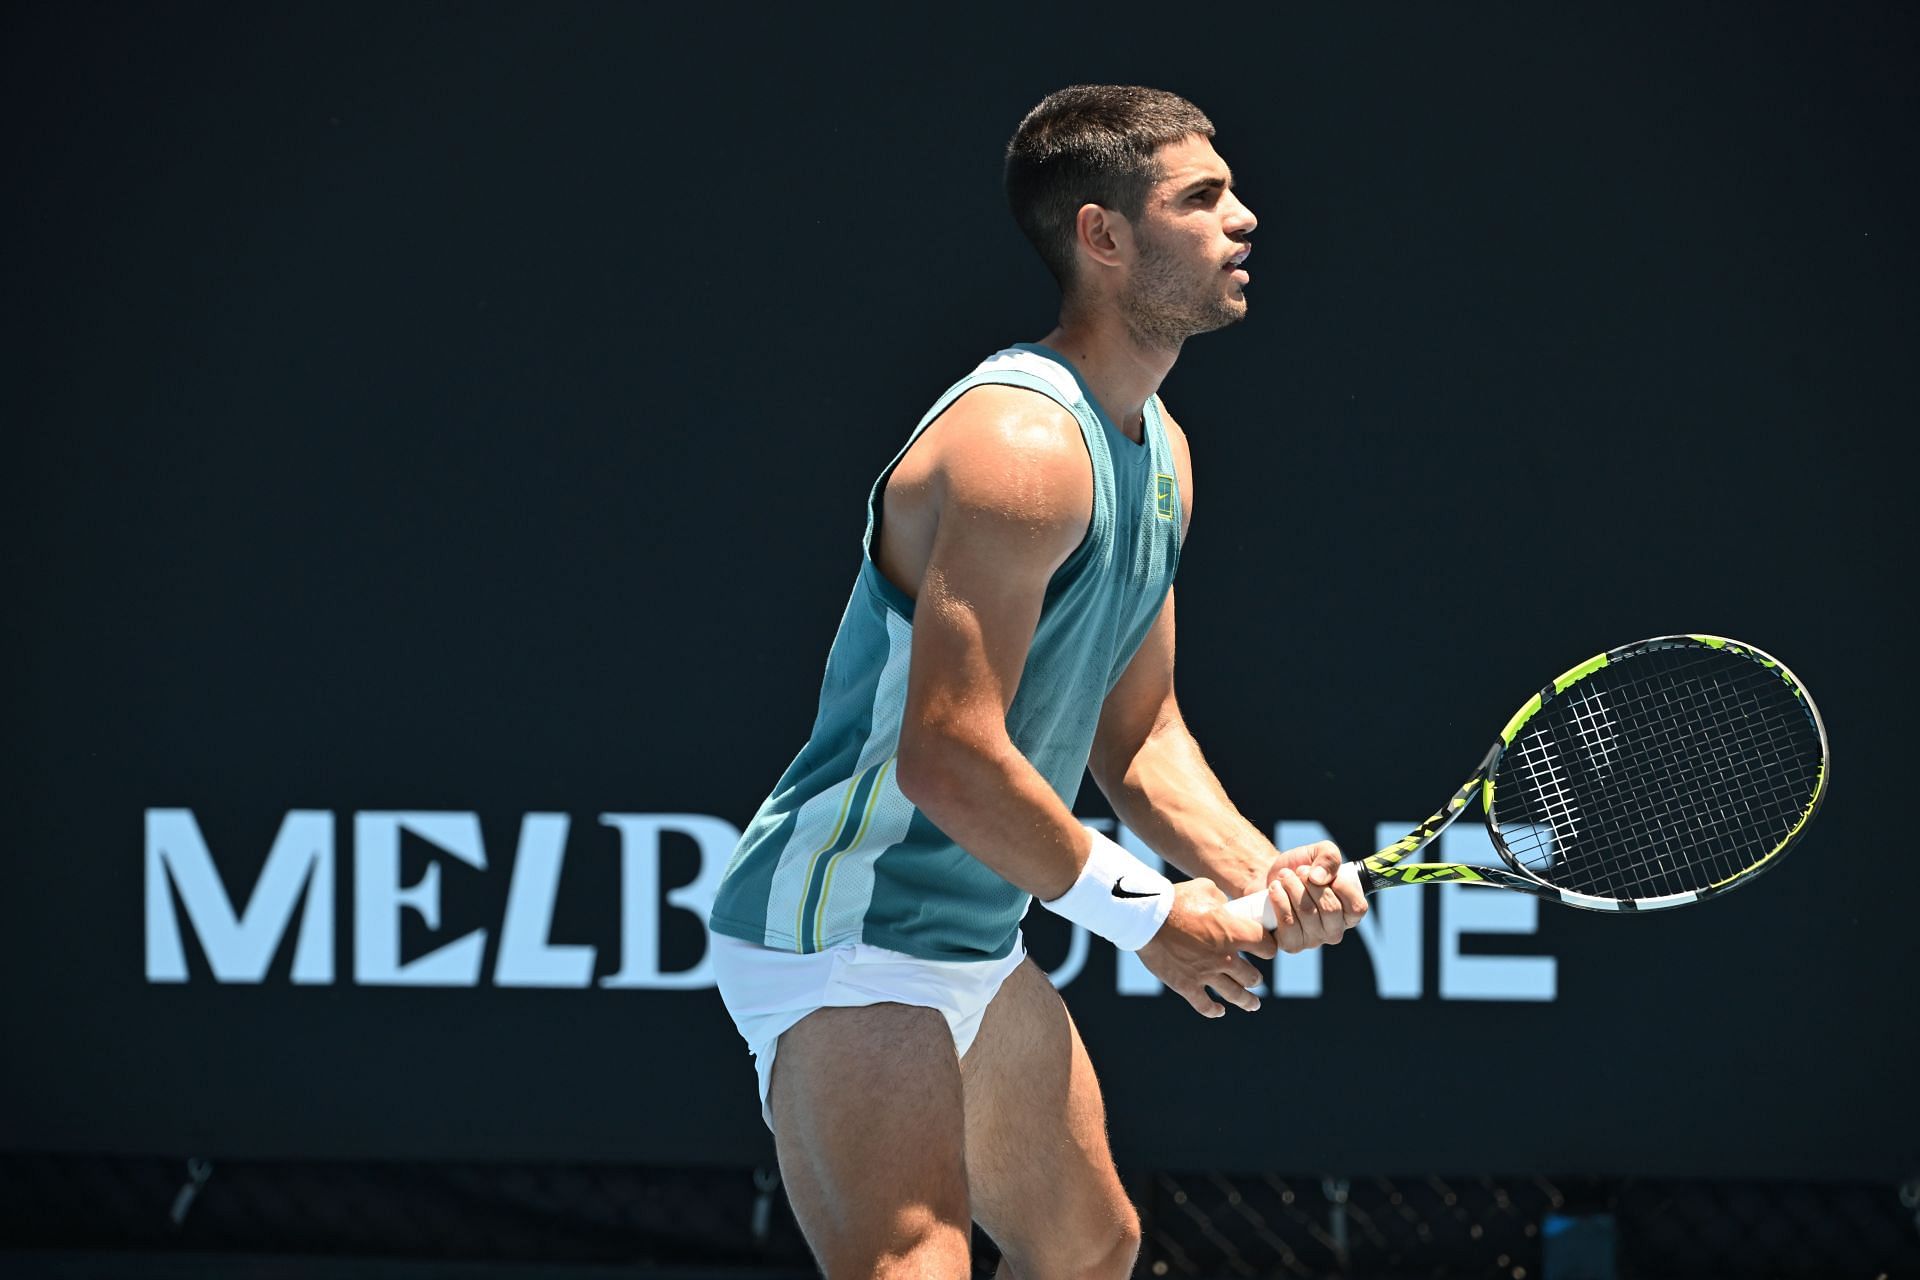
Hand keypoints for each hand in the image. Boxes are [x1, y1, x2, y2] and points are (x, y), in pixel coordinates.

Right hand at [1136, 878, 1270, 1017]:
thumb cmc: (1175, 900)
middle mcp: (1224, 957)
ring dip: (1247, 1001)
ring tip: (1253, 1004)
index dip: (1268, 948)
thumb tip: (1224, 906)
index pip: (1266, 947)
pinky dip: (1214, 1011)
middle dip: (1255, 978)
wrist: (1146, 918)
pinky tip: (1219, 1011)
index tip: (1265, 950)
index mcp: (1233, 933)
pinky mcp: (1186, 985)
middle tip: (1255, 978)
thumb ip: (1220, 900)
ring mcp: (1206, 974)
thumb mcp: (1204, 889)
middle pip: (1252, 976)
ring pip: (1235, 995)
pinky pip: (1204, 1005)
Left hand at [1264, 840, 1366, 952]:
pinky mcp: (1292, 944)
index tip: (1322, 872)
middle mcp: (1335, 930)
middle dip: (1310, 883)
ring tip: (1285, 876)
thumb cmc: (1302, 868)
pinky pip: (1288, 923)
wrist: (1273, 879)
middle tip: (1300, 871)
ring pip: (1307, 912)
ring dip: (1292, 886)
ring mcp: (1314, 940)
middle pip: (1329, 908)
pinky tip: (1275, 889)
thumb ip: (1329, 857)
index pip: (1356, 907)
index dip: (1340, 886)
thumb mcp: (1319, 852)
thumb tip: (1319, 877)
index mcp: (1350, 912)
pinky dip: (1279, 900)